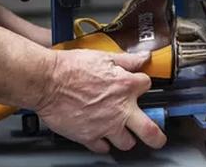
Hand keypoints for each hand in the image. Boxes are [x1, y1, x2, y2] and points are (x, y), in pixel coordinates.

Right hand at [35, 49, 166, 152]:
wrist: (47, 81)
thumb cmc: (70, 68)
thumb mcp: (103, 57)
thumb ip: (126, 60)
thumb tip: (143, 57)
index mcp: (126, 86)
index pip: (147, 86)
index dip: (142, 84)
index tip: (139, 86)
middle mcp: (120, 109)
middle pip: (150, 131)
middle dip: (157, 137)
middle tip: (158, 138)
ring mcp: (106, 126)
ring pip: (127, 143)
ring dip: (126, 138)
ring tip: (122, 133)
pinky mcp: (89, 137)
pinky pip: (103, 148)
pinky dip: (103, 143)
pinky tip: (100, 136)